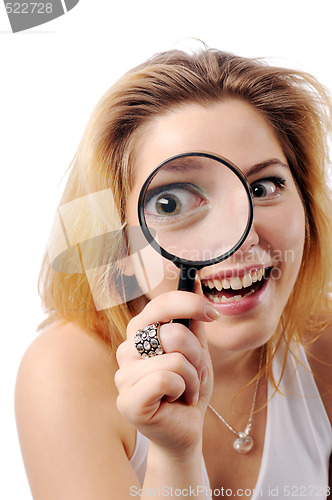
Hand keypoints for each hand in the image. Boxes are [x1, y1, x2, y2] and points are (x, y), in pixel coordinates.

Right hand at [115, 284, 218, 454]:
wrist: (186, 429)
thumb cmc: (189, 387)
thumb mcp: (197, 351)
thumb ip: (192, 322)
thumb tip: (196, 284)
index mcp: (140, 332)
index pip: (161, 303)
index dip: (190, 304)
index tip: (212, 314)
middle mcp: (127, 349)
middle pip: (174, 333)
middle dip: (197, 355)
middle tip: (196, 373)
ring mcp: (123, 375)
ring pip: (174, 359)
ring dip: (193, 378)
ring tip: (186, 390)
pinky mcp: (127, 401)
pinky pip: (166, 379)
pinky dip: (183, 390)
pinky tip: (177, 402)